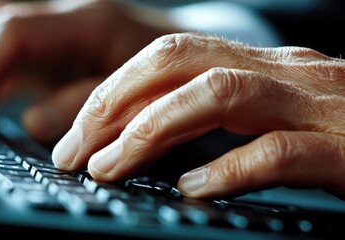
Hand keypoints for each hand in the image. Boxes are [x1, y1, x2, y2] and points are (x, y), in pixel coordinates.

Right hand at [0, 0, 174, 143]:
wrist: (188, 55)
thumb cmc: (171, 75)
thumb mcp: (142, 94)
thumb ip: (90, 107)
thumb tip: (33, 124)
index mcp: (89, 22)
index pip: (13, 34)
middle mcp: (68, 16)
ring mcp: (60, 28)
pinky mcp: (58, 45)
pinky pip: (8, 49)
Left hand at [52, 32, 344, 198]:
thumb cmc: (340, 133)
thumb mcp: (268, 113)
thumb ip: (216, 118)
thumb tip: (146, 138)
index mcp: (255, 66)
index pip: (164, 59)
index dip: (110, 92)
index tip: (72, 134)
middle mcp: (278, 72)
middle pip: (175, 62)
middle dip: (113, 105)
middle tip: (71, 152)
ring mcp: (313, 103)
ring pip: (216, 94)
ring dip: (151, 131)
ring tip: (108, 168)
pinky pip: (278, 149)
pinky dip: (227, 167)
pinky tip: (190, 189)